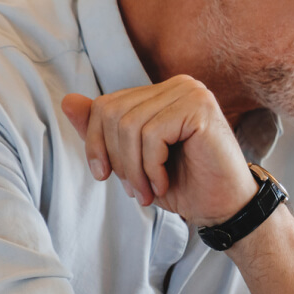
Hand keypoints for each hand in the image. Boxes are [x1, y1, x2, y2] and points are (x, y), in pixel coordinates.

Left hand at [60, 76, 253, 226]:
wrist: (225, 208)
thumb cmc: (184, 185)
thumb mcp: (132, 160)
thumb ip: (103, 132)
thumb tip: (68, 100)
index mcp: (162, 92)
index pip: (105, 105)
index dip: (96, 143)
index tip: (106, 176)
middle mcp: (178, 85)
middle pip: (112, 112)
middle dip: (115, 158)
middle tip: (135, 190)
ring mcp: (191, 93)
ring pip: (129, 125)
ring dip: (133, 168)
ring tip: (149, 191)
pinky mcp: (199, 108)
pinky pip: (152, 134)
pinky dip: (151, 167)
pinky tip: (164, 182)